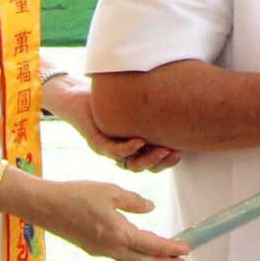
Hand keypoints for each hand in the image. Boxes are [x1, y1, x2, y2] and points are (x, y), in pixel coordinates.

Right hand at [32, 178, 188, 260]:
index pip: (152, 245)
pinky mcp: (94, 249)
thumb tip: (150, 209)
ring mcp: (102, 251)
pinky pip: (121, 259)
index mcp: (119, 233)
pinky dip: (136, 260)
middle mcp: (112, 247)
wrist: (45, 207)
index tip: (187, 250)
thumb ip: (133, 201)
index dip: (171, 249)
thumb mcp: (110, 190)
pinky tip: (140, 256)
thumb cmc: (76, 194)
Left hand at [46, 73, 180, 171]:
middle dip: (163, 162)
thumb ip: (151, 107)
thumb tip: (181, 97)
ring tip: (164, 149)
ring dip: (149, 159)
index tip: (184, 150)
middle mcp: (121, 152)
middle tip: (177, 152)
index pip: (154, 162)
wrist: (75, 93)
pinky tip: (140, 141)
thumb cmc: (107, 97)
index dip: (169, 160)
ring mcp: (108, 149)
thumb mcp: (135, 104)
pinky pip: (113, 150)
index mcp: (132, 146)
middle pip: (145, 167)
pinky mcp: (96, 142)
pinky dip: (128, 148)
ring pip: (131, 163)